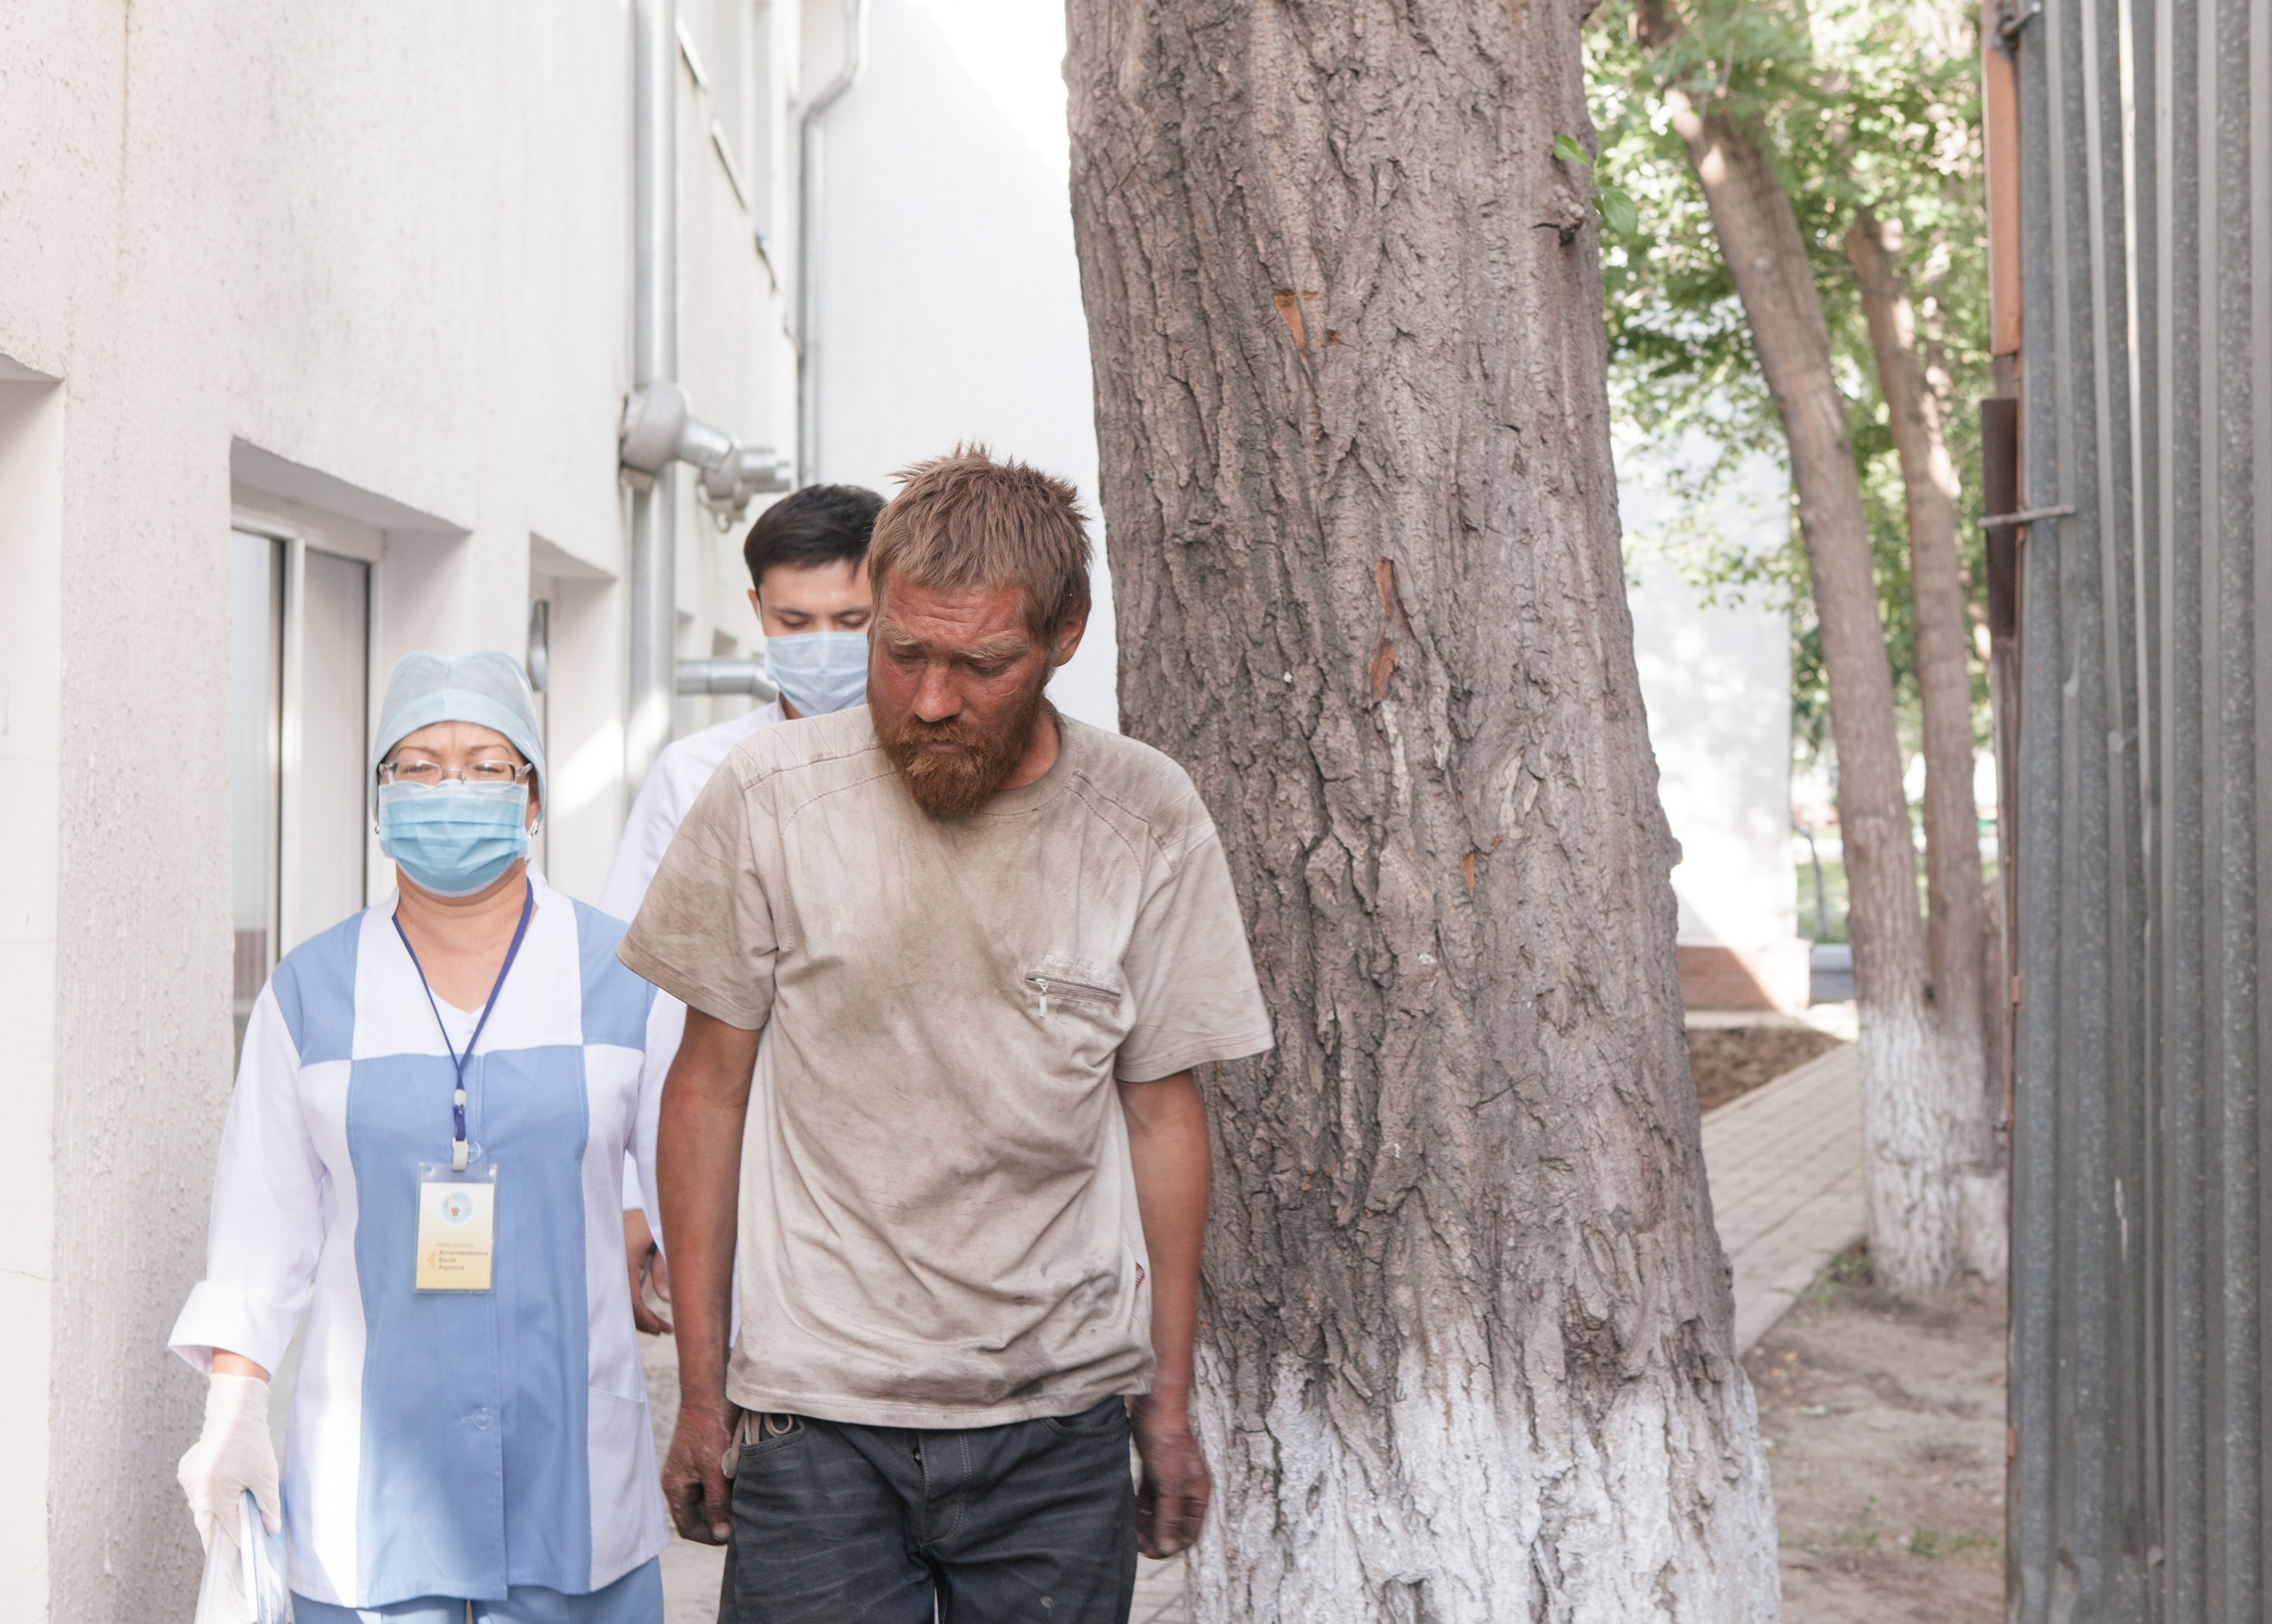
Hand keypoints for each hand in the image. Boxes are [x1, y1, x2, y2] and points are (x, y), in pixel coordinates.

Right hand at [178, 1370, 280, 1550]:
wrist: (234, 1412)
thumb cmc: (253, 1443)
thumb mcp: (266, 1476)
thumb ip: (268, 1507)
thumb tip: (270, 1531)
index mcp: (215, 1492)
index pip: (226, 1529)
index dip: (238, 1542)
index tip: (245, 1556)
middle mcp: (196, 1489)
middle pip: (208, 1523)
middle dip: (221, 1534)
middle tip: (233, 1549)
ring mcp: (187, 1480)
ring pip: (201, 1509)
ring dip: (215, 1515)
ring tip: (231, 1522)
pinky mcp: (185, 1471)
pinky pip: (198, 1493)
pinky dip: (210, 1498)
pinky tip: (223, 1493)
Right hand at [623, 1210, 672, 1334]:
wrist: (634, 1198)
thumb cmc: (651, 1217)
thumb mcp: (661, 1242)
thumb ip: (663, 1271)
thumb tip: (667, 1300)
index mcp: (625, 1262)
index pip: (633, 1302)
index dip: (646, 1319)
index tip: (661, 1330)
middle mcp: (613, 1266)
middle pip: (625, 1305)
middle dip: (644, 1322)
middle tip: (664, 1331)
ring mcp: (610, 1265)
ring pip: (621, 1298)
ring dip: (638, 1313)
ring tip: (658, 1325)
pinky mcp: (611, 1263)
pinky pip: (619, 1288)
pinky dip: (631, 1301)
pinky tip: (645, 1308)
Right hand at [662, 1401, 736, 1545]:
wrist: (712, 1392)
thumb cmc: (709, 1428)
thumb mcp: (714, 1468)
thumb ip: (716, 1502)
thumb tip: (721, 1533)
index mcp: (676, 1488)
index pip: (689, 1528)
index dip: (710, 1536)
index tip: (735, 1534)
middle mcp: (682, 1482)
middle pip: (700, 1516)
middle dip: (721, 1520)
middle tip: (746, 1519)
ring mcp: (693, 1471)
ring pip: (711, 1501)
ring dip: (728, 1504)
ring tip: (748, 1502)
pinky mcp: (706, 1461)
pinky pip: (717, 1485)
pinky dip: (730, 1489)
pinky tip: (746, 1485)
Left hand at [1130, 1393, 1210, 1557]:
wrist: (1156, 1409)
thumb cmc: (1168, 1443)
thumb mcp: (1169, 1485)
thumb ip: (1168, 1517)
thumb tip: (1167, 1548)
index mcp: (1198, 1494)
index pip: (1189, 1532)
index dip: (1171, 1545)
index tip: (1151, 1551)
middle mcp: (1186, 1490)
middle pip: (1173, 1524)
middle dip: (1157, 1536)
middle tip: (1137, 1544)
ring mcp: (1170, 1482)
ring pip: (1159, 1512)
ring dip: (1146, 1525)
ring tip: (1130, 1534)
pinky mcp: (1155, 1473)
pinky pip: (1148, 1499)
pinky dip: (1139, 1509)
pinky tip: (1127, 1515)